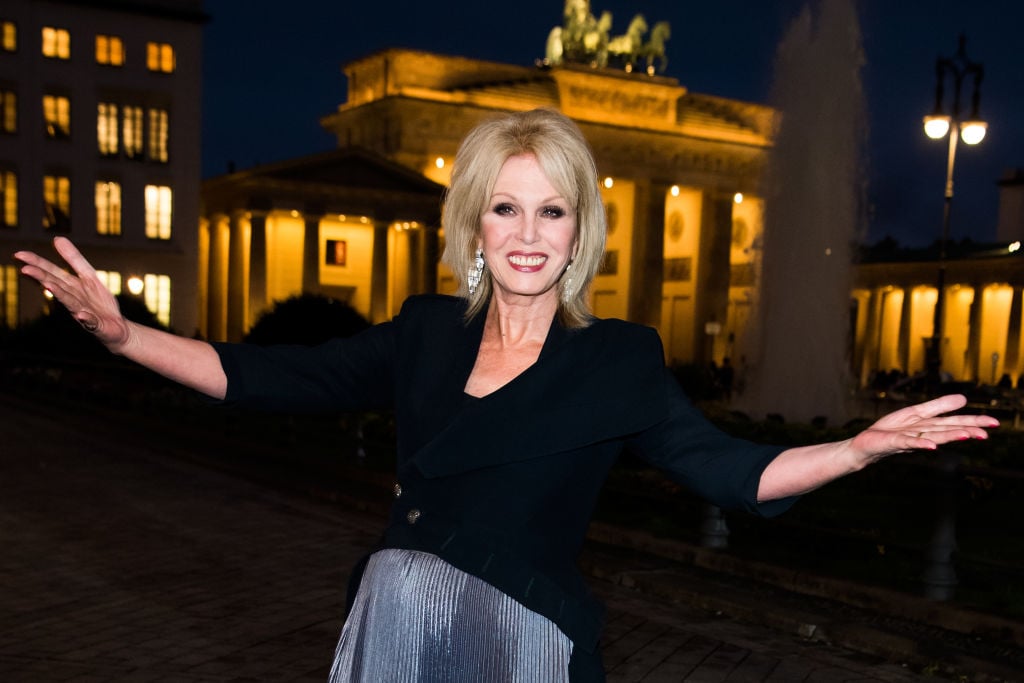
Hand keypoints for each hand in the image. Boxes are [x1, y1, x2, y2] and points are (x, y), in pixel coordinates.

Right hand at [14, 237, 131, 349]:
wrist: (117, 327)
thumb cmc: (99, 303)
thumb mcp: (89, 276)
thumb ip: (74, 259)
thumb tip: (57, 238)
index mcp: (71, 286)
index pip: (52, 272)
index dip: (37, 263)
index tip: (19, 254)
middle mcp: (73, 299)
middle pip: (57, 285)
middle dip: (42, 277)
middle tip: (25, 269)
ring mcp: (83, 312)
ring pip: (70, 302)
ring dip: (60, 294)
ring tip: (48, 285)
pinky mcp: (96, 325)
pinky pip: (90, 322)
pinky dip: (85, 318)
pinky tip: (81, 315)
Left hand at [850, 393, 998, 464]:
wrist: (865, 445)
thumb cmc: (890, 431)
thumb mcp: (915, 414)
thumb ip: (938, 407)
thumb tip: (964, 399)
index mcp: (928, 426)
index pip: (953, 422)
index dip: (973, 422)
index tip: (994, 423)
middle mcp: (922, 434)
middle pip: (946, 430)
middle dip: (967, 431)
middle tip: (988, 434)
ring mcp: (908, 439)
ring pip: (932, 436)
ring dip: (948, 436)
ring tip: (966, 435)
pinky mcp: (893, 442)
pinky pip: (908, 442)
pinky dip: (920, 443)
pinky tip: (931, 446)